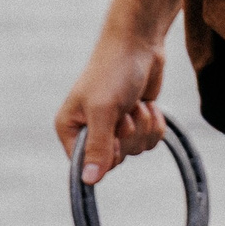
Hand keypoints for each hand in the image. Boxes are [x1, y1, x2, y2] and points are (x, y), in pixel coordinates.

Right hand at [56, 33, 165, 184]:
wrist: (140, 44)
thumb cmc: (114, 72)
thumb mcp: (103, 110)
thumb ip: (98, 146)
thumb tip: (88, 181)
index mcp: (70, 129)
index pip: (86, 166)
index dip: (106, 154)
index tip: (113, 133)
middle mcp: (89, 131)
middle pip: (116, 160)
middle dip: (129, 136)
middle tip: (125, 111)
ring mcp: (115, 127)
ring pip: (136, 150)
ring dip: (143, 126)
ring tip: (135, 103)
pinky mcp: (136, 121)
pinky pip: (150, 140)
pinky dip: (154, 124)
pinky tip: (147, 105)